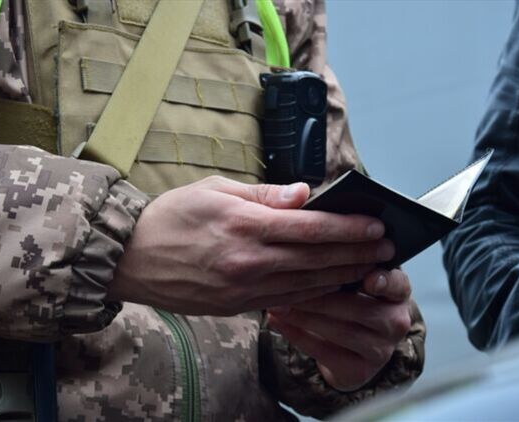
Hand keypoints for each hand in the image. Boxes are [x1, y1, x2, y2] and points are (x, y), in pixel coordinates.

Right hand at [108, 175, 394, 315]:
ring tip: (369, 266)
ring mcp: (244, 287)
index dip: (349, 227)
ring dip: (343, 275)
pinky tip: (332, 284)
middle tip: (387, 248)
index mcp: (244, 224)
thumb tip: (304, 194)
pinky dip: (314, 292)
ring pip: (308, 284)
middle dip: (358, 253)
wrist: (132, 258)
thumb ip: (264, 194)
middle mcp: (249, 260)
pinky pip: (287, 299)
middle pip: (318, 259)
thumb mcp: (214, 189)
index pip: (311, 227)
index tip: (376, 224)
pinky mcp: (237, 305)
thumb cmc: (171, 216)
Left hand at [268, 269, 412, 391]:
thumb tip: (307, 249)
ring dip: (303, 316)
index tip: (369, 279)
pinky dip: (297, 335)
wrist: (351, 349)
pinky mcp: (360, 370)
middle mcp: (396, 321)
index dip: (385, 282)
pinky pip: (325, 352)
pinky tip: (277, 322)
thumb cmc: (350, 300)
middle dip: (318, 296)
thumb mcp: (354, 279)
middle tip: (286, 283)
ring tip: (277, 304)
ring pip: (340, 331)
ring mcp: (381, 349)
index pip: (398, 284)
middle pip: (358, 308)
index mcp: (398, 291)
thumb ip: (342, 265)